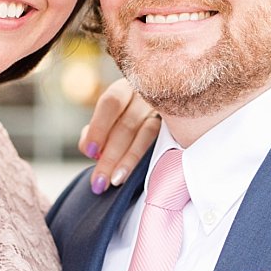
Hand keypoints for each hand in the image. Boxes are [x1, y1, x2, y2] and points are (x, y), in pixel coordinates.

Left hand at [78, 80, 160, 194]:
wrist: (164, 115)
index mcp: (126, 90)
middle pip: (128, 124)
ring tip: (116, 180)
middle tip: (100, 180)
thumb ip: (95, 133)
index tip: (90, 152)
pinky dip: (149, 158)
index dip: (99, 127)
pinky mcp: (180, 126)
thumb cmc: (125, 121)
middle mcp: (148, 95)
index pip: (111, 103)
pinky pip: (166, 142)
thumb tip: (94, 152)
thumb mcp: (108, 120)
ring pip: (149, 134)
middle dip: (110, 156)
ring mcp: (167, 109)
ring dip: (130, 160)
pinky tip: (139, 174)